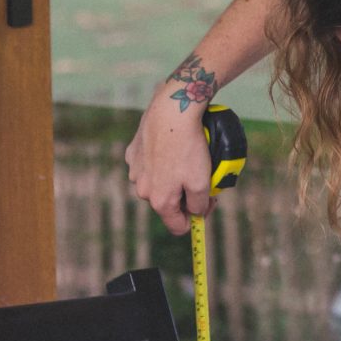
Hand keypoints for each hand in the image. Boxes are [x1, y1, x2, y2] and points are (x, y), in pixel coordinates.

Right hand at [124, 95, 213, 235]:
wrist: (171, 113)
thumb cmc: (188, 149)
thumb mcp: (202, 183)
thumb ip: (199, 205)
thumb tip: (196, 213)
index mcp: (159, 201)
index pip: (178, 226)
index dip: (195, 219)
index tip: (207, 204)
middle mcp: (142, 190)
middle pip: (167, 204)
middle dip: (184, 195)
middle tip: (201, 177)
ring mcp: (135, 171)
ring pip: (158, 183)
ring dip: (172, 177)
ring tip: (186, 159)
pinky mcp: (133, 153)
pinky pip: (150, 165)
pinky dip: (162, 160)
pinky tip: (172, 147)